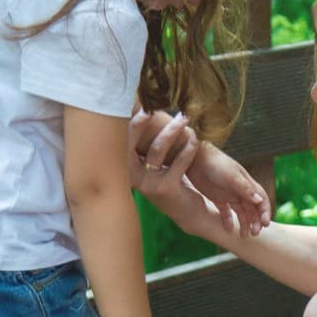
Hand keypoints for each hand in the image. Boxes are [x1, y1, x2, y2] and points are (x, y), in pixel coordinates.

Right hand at [128, 110, 232, 236]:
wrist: (190, 213)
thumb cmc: (172, 181)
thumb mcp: (156, 163)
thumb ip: (146, 143)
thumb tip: (141, 108)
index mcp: (126, 168)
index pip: (121, 141)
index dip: (125, 122)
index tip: (135, 102)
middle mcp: (132, 177)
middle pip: (129, 144)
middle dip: (139, 122)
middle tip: (151, 106)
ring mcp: (148, 184)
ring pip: (157, 150)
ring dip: (172, 131)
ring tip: (185, 118)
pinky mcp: (166, 189)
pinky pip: (177, 163)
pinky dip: (188, 148)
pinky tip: (195, 139)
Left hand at [187, 142, 271, 237]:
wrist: (192, 157)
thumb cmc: (214, 163)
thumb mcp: (230, 176)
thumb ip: (245, 188)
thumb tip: (260, 201)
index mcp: (246, 183)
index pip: (261, 199)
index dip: (265, 211)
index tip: (265, 224)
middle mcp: (240, 189)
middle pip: (252, 208)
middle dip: (255, 221)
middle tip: (254, 233)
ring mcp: (228, 194)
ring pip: (241, 212)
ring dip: (244, 223)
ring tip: (243, 235)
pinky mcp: (216, 197)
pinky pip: (225, 212)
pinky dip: (227, 220)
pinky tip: (227, 229)